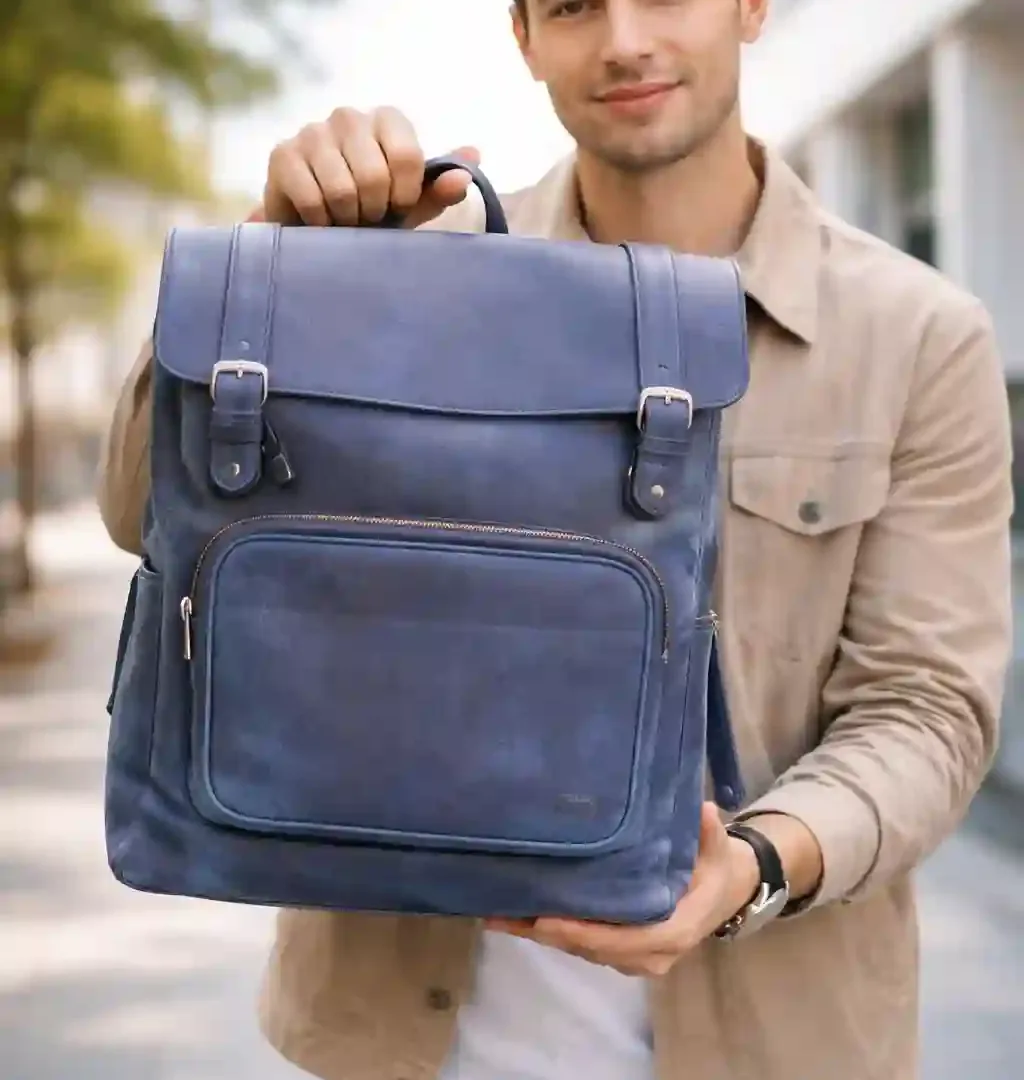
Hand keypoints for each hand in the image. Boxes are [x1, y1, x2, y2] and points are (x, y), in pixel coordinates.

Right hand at [263, 105, 479, 227]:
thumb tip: (472, 162)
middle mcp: (349, 116)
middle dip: (374, 211)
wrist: (318, 226)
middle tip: (367, 217)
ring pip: (342, 191)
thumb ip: (439, 187)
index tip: (397, 207)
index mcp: (387, 119)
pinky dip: (321, 223)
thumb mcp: (411, 204)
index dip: (405, 196)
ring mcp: (312, 132)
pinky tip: (320, 220)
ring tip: (345, 218)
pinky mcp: (282, 155)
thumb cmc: (371, 210)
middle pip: (374, 176)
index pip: (408, 157)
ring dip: (347, 219)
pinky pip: (312, 201)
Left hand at [485, 803, 760, 977]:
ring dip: (542, 935)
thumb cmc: (715, 867)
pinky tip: (516, 917)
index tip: (547, 921)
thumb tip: (702, 810)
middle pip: (593, 948)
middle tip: (506, 914)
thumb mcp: (717, 848)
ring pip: (582, 950)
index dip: (583, 933)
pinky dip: (551, 933)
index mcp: (674, 931)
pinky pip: (582, 945)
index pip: (623, 940)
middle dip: (550, 933)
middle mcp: (651, 953)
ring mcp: (633, 957)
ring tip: (499, 915)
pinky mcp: (619, 951)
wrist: (723, 894)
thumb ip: (708, 832)